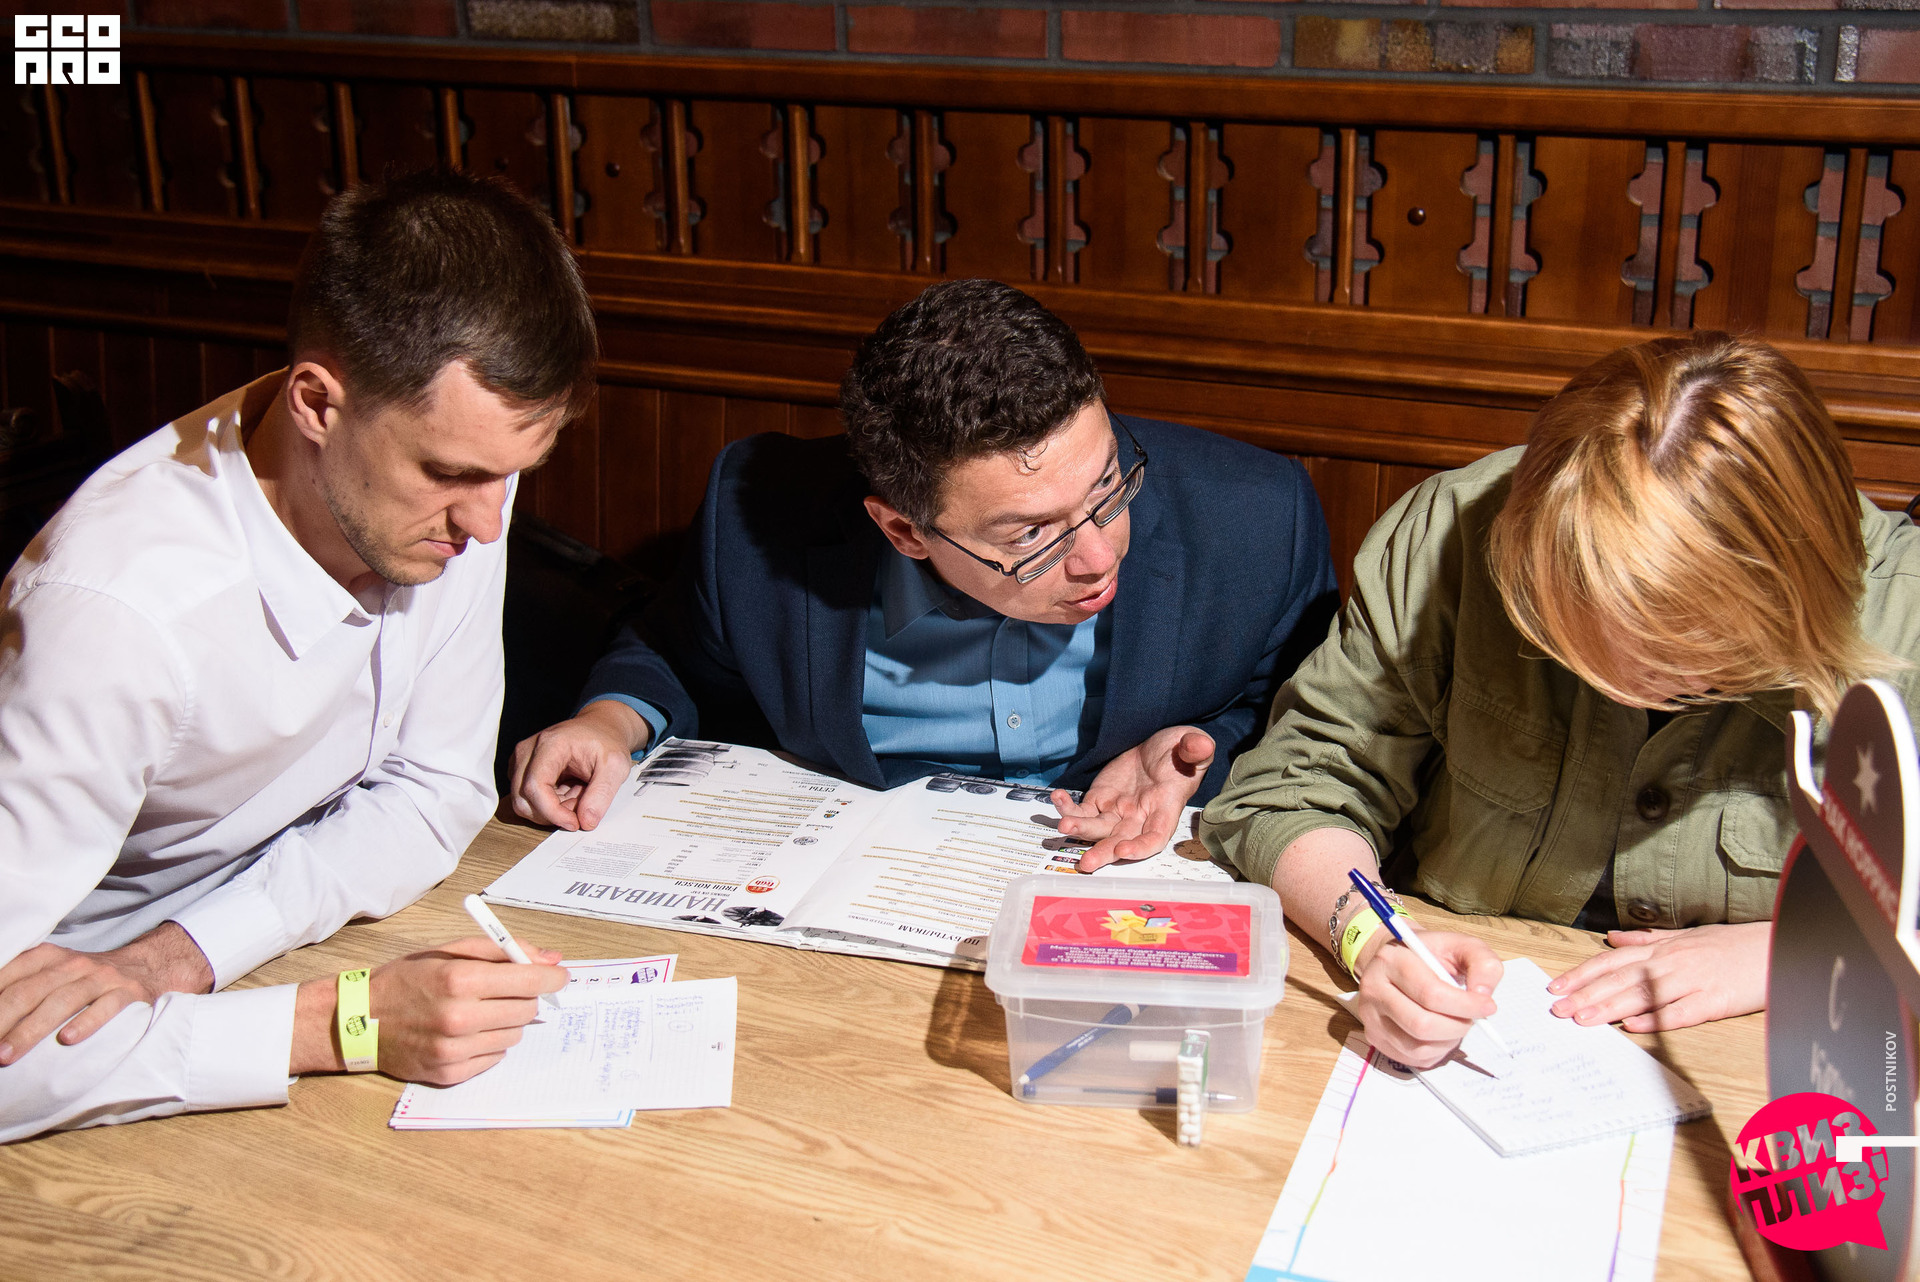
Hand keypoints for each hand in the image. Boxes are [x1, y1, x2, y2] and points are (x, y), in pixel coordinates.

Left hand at [0, 922, 213, 1065]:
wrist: (146, 968)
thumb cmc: (84, 982)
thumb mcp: (50, 975)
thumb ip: (19, 986)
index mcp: (47, 957)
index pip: (10, 975)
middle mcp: (73, 965)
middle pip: (30, 991)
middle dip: (1, 1020)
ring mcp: (102, 978)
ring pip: (62, 1001)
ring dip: (30, 1029)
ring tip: (7, 1054)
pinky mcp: (128, 994)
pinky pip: (106, 1007)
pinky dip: (86, 1022)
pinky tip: (67, 1040)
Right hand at [291, 936, 567, 1082]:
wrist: (355, 1021)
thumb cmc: (405, 980)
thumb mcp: (449, 951)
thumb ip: (502, 951)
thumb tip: (550, 959)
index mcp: (460, 980)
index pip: (529, 981)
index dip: (551, 978)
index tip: (558, 976)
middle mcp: (459, 1017)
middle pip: (527, 1010)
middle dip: (524, 997)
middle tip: (504, 991)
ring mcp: (453, 1050)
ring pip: (514, 1035)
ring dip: (506, 1022)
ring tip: (477, 1012)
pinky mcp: (449, 1074)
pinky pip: (494, 1058)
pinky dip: (488, 1045)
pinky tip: (464, 1034)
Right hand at [509, 699, 647, 831]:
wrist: (600, 728)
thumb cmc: (606, 742)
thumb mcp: (616, 766)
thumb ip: (602, 793)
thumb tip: (585, 822)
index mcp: (549, 744)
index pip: (535, 786)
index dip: (552, 812)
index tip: (575, 823)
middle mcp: (527, 751)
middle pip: (523, 799)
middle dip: (554, 813)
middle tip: (582, 805)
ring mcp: (521, 761)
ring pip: (524, 803)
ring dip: (552, 811)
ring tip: (577, 795)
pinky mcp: (522, 771)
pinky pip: (528, 800)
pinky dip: (549, 805)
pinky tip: (568, 793)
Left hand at [1057, 726, 1214, 870]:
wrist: (1157, 749)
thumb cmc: (1179, 751)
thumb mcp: (1192, 745)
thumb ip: (1196, 749)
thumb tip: (1199, 745)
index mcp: (1164, 809)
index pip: (1155, 836)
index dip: (1140, 847)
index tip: (1124, 850)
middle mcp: (1139, 817)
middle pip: (1121, 841)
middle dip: (1103, 852)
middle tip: (1086, 862)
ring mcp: (1117, 812)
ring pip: (1097, 828)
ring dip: (1080, 829)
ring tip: (1064, 824)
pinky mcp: (1099, 801)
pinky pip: (1081, 810)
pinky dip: (1067, 807)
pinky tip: (1057, 797)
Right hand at [1350, 929, 1503, 1069]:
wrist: (1399, 962)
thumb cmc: (1431, 955)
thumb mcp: (1461, 946)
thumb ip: (1482, 963)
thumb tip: (1483, 996)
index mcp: (1392, 960)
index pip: (1430, 993)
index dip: (1465, 1005)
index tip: (1488, 1006)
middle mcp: (1373, 989)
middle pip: (1422, 1025)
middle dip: (1457, 1027)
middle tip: (1473, 1019)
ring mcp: (1370, 1017)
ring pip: (1417, 1047)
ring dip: (1448, 1041)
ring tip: (1456, 1023)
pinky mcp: (1374, 1038)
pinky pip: (1413, 1059)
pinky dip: (1436, 1051)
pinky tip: (1441, 1033)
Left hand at [1547, 921, 1769, 1031]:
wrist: (1781, 946)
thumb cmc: (1734, 944)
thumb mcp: (1687, 935)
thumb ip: (1647, 937)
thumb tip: (1612, 937)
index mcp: (1663, 948)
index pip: (1612, 960)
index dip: (1582, 974)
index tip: (1556, 987)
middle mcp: (1672, 962)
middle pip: (1620, 978)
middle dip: (1585, 994)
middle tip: (1557, 1009)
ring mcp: (1693, 980)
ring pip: (1643, 994)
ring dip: (1610, 1007)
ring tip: (1582, 1019)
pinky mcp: (1716, 1000)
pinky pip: (1681, 1011)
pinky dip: (1656, 1019)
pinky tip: (1633, 1026)